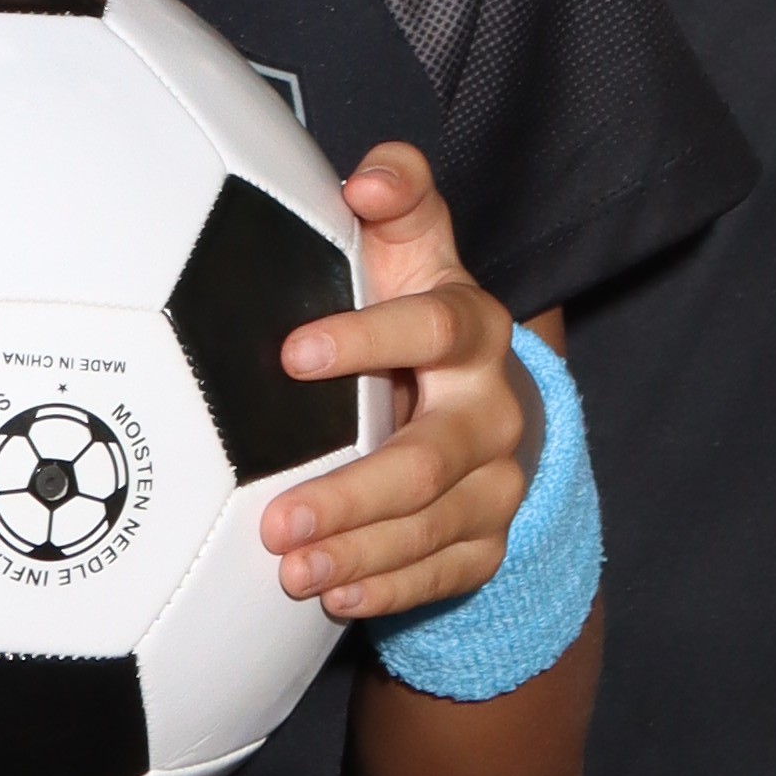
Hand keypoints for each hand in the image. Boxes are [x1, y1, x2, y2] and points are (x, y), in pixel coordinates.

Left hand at [260, 147, 536, 628]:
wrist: (487, 397)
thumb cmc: (419, 311)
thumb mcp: (415, 247)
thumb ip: (399, 195)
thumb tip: (367, 178)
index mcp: (475, 329)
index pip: (435, 329)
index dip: (367, 338)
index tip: (291, 355)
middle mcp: (495, 411)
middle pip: (429, 460)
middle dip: (352, 492)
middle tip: (277, 517)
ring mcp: (498, 483)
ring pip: (432, 527)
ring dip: (358, 552)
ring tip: (289, 567)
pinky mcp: (489, 540)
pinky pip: (443, 574)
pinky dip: (389, 589)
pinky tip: (336, 596)